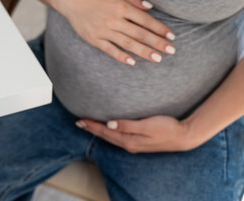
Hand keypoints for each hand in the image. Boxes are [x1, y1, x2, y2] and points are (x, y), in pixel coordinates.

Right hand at [57, 0, 175, 64]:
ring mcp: (104, 31)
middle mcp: (114, 20)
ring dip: (144, 52)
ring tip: (158, 59)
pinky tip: (132, 62)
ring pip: (128, 44)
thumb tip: (149, 8)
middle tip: (171, 51)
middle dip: (157, 43)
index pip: (145, 20)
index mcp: (121, 7)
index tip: (171, 36)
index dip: (160, 29)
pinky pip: (110, 50)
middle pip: (140, 34)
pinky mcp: (94, 39)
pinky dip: (121, 56)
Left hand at [76, 116, 199, 152]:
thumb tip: (109, 124)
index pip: (105, 132)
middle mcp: (129, 144)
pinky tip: (108, 130)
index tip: (81, 120)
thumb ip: (127, 125)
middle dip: (92, 129)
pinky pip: (118, 138)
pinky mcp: (139, 142)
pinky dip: (109, 133)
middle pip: (106, 136)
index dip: (92, 126)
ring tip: (89, 126)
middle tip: (79, 122)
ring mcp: (134, 144)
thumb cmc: (167, 128)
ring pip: (111, 138)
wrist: (184, 136)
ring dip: (99, 131)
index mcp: (129, 140)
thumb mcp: (147, 126)